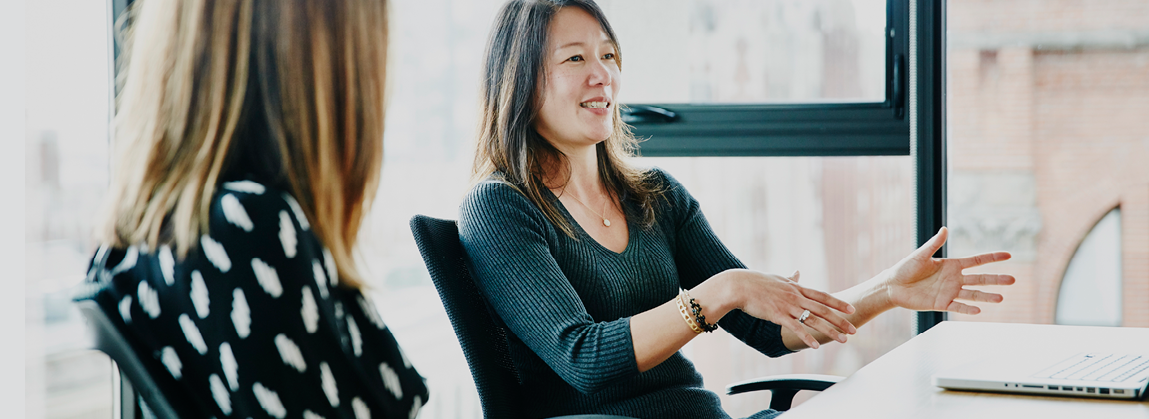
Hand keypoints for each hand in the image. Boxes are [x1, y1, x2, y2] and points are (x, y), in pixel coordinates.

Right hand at [729, 269, 856, 348]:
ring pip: (814, 320)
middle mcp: (796, 297)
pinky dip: (807, 337)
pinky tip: (816, 346)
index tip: (851, 309)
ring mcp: (787, 306)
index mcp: (796, 288)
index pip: (822, 296)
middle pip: (823, 310)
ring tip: (843, 339)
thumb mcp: (777, 279)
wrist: (738, 286)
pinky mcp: (777, 315)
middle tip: (854, 329)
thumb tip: (798, 272)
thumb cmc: (756, 282)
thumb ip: (791, 278)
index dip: (838, 303)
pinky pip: (796, 328)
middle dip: (840, 320)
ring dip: (830, 331)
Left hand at [885, 227, 1015, 313]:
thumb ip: (934, 244)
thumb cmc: (905, 268)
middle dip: (996, 279)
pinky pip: (957, 306)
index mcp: (952, 265)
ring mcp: (949, 292)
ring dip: (986, 296)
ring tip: (1001, 298)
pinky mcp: (941, 304)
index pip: (977, 261)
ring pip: (972, 294)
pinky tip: (978, 310)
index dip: (992, 258)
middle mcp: (954, 279)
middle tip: (1013, 280)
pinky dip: (967, 308)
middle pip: (980, 279)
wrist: (893, 286)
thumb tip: (945, 229)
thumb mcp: (920, 255)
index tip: (1008, 255)